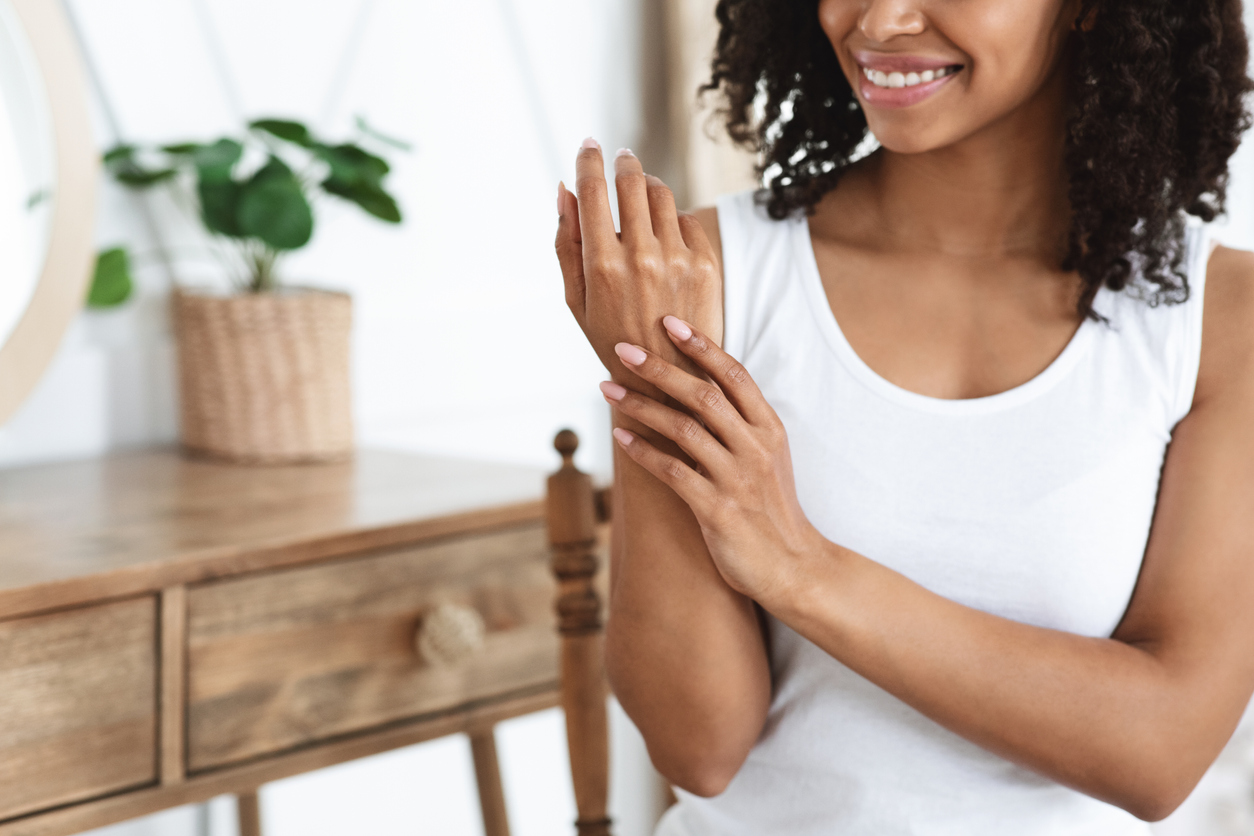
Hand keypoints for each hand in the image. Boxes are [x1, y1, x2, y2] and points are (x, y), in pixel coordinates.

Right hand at [554, 140, 721, 389]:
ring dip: (649, 186)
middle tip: (620, 158)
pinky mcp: (706, 265)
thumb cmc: (611, 338)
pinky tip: (665, 235)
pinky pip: (687, 220)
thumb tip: (563, 189)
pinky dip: (673, 220)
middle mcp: (641, 256)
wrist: (667, 380)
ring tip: (641, 195)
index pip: (593, 190)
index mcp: (602, 264)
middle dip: (623, 162)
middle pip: (632, 181)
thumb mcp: (576, 298)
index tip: (588, 145)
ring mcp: (678, 259)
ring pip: (662, 194)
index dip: (588, 159)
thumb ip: (566, 242)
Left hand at [599, 315, 822, 601]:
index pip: (735, 375)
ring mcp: (737, 478)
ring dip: (640, 405)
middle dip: (660, 368)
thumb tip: (697, 392)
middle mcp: (755, 448)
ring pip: (682, 428)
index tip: (669, 322)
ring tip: (607, 389)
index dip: (702, 346)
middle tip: (622, 349)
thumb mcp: (768, 459)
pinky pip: (672, 471)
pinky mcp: (717, 509)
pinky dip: (643, 451)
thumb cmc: (772, 511)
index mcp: (770, 430)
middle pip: (703, 394)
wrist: (793, 566)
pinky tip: (620, 438)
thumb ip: (740, 426)